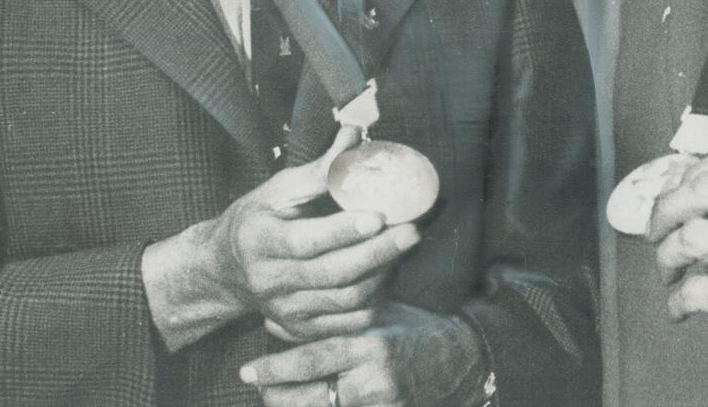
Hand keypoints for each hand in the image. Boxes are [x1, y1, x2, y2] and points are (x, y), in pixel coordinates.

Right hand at [206, 127, 420, 341]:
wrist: (225, 269)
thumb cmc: (258, 219)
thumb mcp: (279, 189)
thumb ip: (320, 169)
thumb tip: (354, 135)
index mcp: (259, 241)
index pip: (305, 241)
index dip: (343, 231)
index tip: (378, 216)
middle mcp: (270, 281)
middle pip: (332, 273)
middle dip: (378, 253)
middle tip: (412, 230)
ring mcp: (285, 310)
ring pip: (344, 300)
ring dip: (382, 275)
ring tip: (404, 248)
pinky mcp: (300, 328)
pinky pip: (346, 324)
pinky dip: (374, 302)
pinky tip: (388, 276)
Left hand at [240, 303, 488, 406]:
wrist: (460, 358)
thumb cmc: (416, 329)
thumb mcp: (381, 314)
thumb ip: (342, 317)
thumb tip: (293, 311)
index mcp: (370, 346)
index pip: (313, 360)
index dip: (275, 368)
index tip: (247, 369)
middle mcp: (372, 381)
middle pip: (307, 398)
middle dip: (275, 393)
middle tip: (255, 382)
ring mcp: (380, 404)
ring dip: (291, 405)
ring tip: (274, 393)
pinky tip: (305, 401)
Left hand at [647, 147, 707, 389]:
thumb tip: (685, 185)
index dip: (689, 175)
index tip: (674, 196)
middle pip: (705, 189)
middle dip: (667, 208)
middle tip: (655, 231)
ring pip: (693, 236)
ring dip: (666, 255)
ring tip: (668, 271)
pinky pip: (698, 289)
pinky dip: (676, 299)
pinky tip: (678, 307)